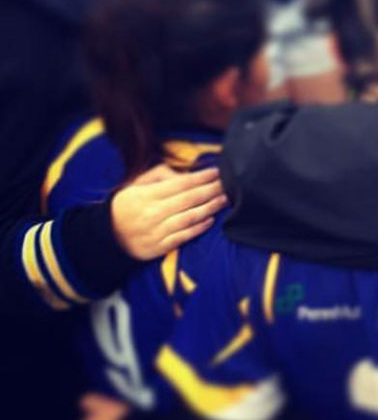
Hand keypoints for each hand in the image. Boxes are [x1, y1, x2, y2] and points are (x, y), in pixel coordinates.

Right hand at [111, 165, 227, 259]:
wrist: (108, 236)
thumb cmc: (128, 205)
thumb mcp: (136, 185)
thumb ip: (160, 175)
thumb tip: (185, 174)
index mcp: (147, 195)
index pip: (180, 184)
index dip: (201, 177)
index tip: (216, 172)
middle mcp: (152, 213)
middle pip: (189, 199)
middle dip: (211, 190)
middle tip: (227, 184)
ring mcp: (156, 231)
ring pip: (189, 218)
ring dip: (209, 208)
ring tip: (224, 200)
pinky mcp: (159, 247)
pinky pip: (183, 237)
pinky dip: (199, 228)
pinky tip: (210, 220)